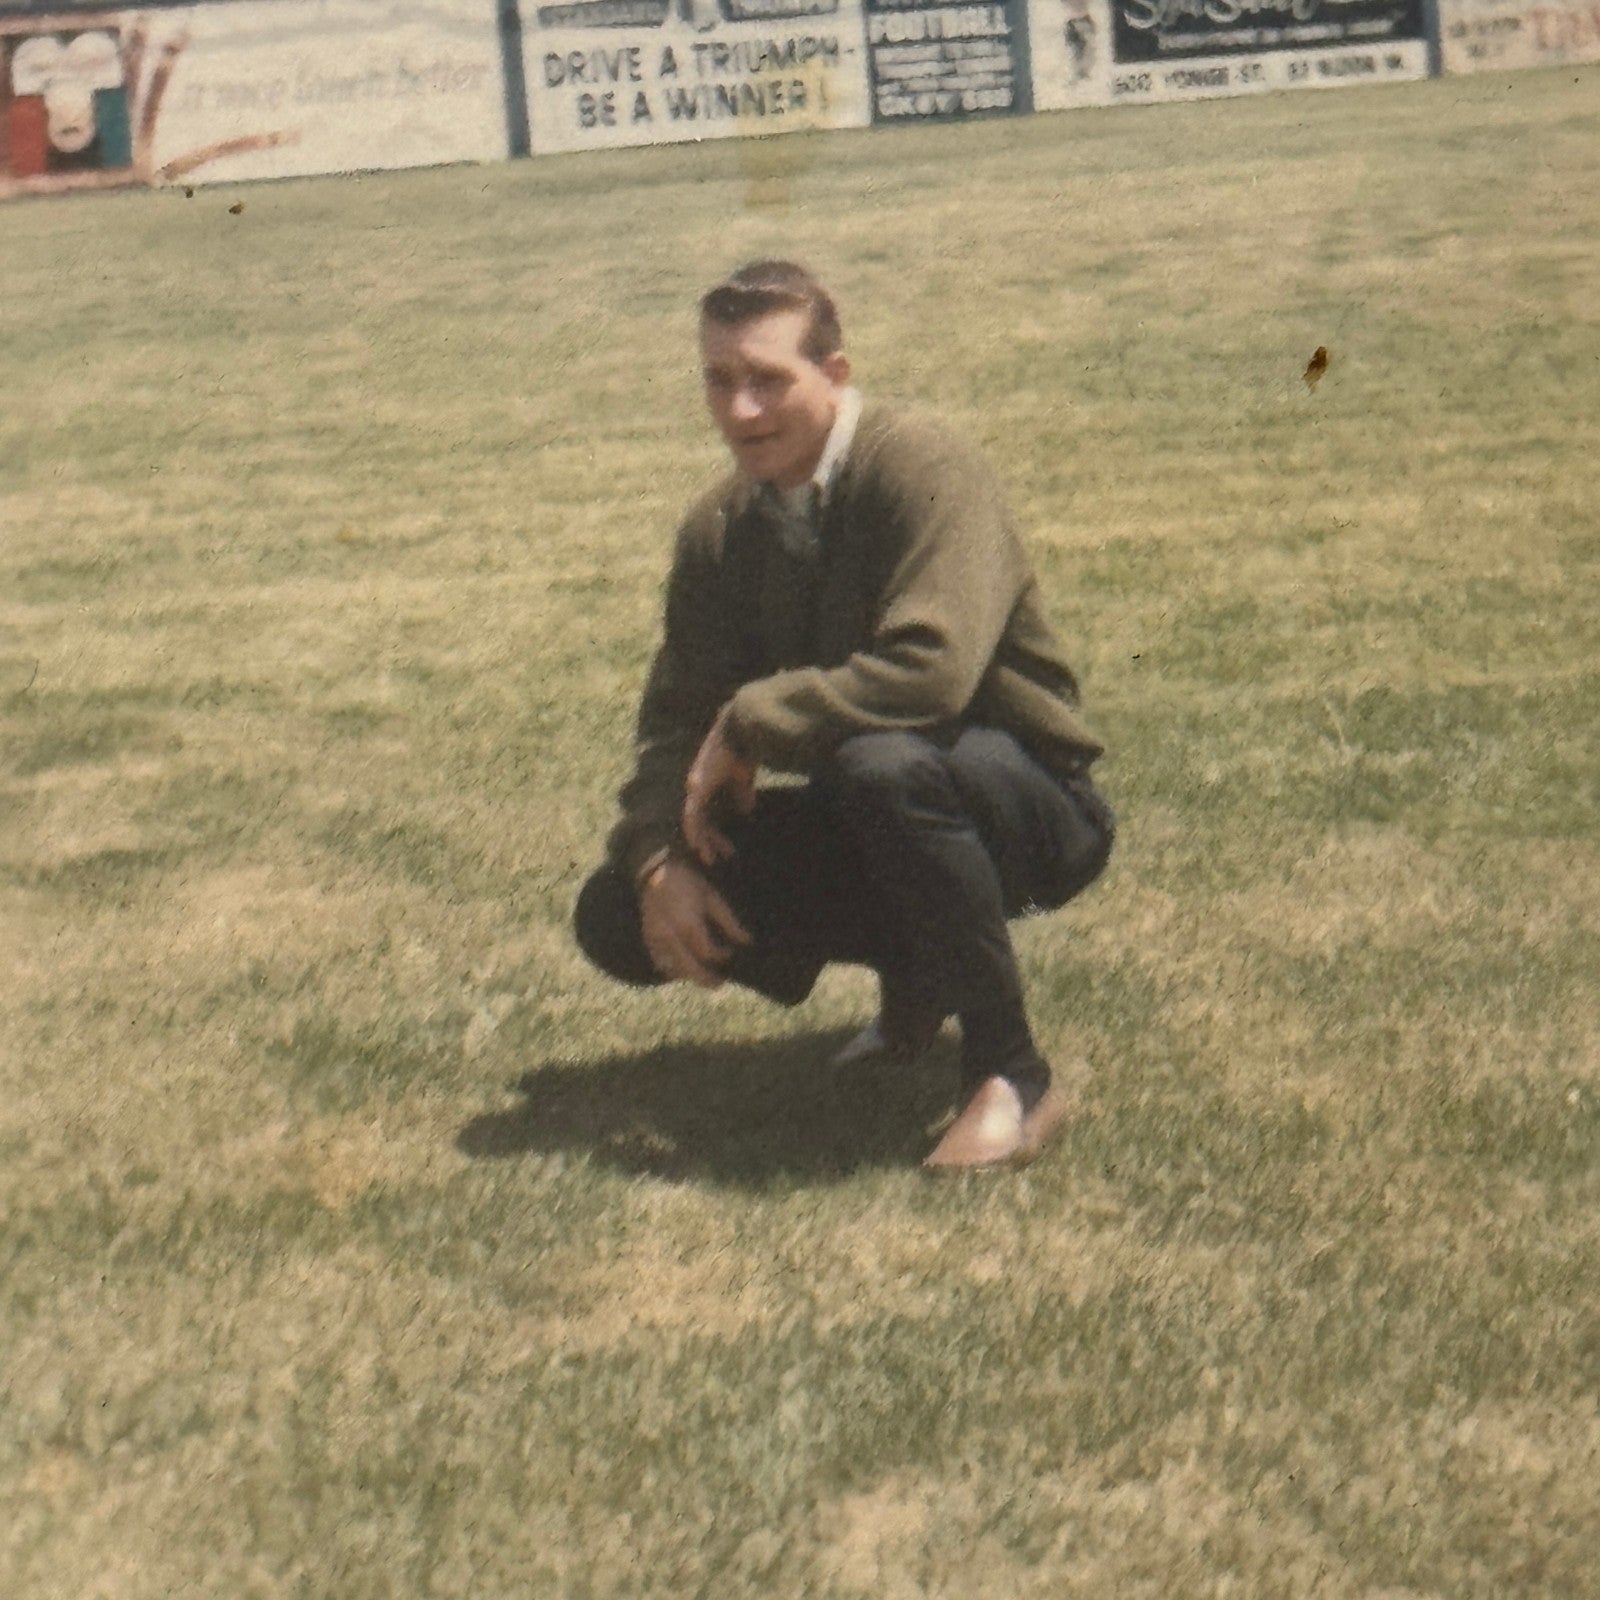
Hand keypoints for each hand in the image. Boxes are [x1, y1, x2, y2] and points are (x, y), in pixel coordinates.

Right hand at [639, 858, 751, 987]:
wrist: (655, 872)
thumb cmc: (688, 882)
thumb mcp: (712, 898)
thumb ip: (729, 922)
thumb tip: (747, 942)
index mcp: (689, 925)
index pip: (708, 953)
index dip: (722, 956)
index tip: (731, 952)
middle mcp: (671, 937)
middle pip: (690, 970)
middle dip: (707, 979)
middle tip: (721, 983)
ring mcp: (657, 940)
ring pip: (674, 970)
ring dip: (690, 975)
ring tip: (704, 974)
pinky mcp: (648, 939)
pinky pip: (661, 963)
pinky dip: (673, 969)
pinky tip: (685, 967)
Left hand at [682, 714, 756, 867]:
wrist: (741, 730)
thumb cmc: (744, 749)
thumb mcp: (743, 778)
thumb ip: (742, 794)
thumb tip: (746, 811)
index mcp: (708, 783)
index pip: (708, 812)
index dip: (714, 831)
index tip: (725, 848)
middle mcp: (697, 786)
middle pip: (699, 819)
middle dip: (708, 840)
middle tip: (713, 860)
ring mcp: (695, 786)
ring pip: (693, 820)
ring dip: (700, 840)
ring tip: (706, 858)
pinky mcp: (698, 787)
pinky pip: (692, 815)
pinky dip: (694, 830)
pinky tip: (696, 845)